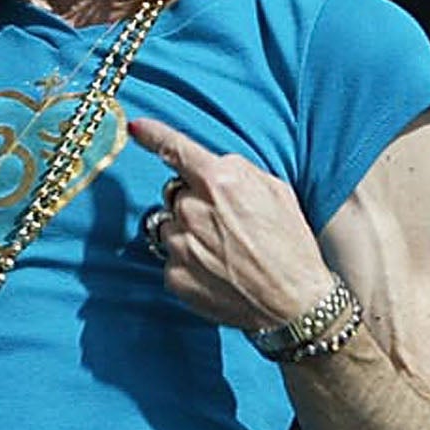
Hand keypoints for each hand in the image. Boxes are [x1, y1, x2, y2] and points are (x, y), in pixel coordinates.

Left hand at [126, 116, 333, 333]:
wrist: (295, 302)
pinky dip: (189, 261)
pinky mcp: (174, 275)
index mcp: (220, 182)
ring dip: (189, 233)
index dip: (153, 135)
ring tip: (225, 250)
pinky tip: (217, 270)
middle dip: (194, 201)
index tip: (135, 127)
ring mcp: (179, 245)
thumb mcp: (276, 192)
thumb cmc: (291, 244)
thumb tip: (207, 165)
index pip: (176, 151)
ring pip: (170, 226)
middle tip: (227, 223)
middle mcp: (192, 210)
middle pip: (175, 194)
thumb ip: (236, 172)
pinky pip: (171, 258)